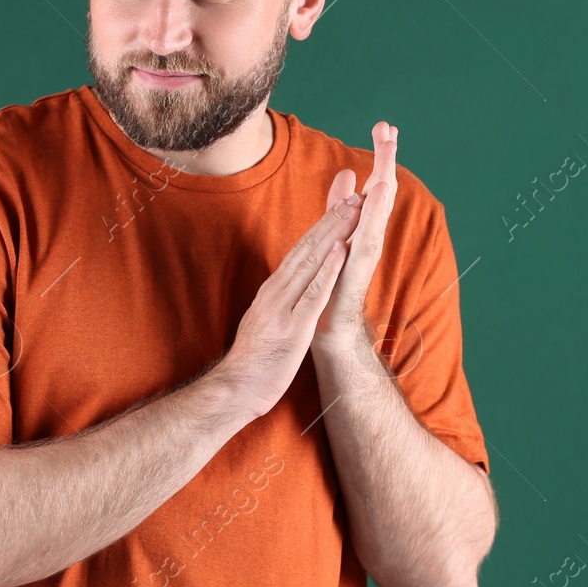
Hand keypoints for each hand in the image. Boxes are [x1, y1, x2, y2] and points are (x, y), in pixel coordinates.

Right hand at [216, 190, 365, 420]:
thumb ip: (279, 301)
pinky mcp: (293, 328)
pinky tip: (341, 252)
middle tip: (353, 196)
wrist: (234, 390)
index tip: (341, 207)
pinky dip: (328, 271)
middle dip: (331, 221)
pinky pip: (314, 295)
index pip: (299, 251)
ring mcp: (284, 308)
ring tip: (352, 211)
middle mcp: (276, 292)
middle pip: (307, 249)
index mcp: (272, 290)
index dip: (322, 227)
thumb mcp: (265, 320)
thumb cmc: (253, 359)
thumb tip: (290, 286)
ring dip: (333, 235)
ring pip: (311, 263)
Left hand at [313, 121, 398, 358]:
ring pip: (377, 216)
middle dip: (386, 162)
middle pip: (381, 194)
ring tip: (386, 158)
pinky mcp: (355, 278)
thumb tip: (348, 173)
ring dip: (382, 187)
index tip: (384, 126)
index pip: (374, 186)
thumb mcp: (335, 236)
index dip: (380, 157)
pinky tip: (372, 201)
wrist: (330, 333)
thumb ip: (340, 207)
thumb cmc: (333, 287)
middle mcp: (368, 239)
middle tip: (390, 130)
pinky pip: (363, 246)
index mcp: (361, 228)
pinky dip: (369, 223)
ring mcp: (364, 258)